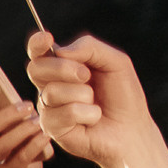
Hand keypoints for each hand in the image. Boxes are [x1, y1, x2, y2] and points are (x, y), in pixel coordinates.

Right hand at [0, 84, 49, 167]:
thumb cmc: (21, 159)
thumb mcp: (14, 136)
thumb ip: (13, 120)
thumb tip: (23, 97)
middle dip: (6, 115)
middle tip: (28, 105)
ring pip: (0, 145)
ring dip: (22, 130)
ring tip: (39, 121)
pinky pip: (19, 159)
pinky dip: (34, 145)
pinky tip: (46, 137)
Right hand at [26, 31, 154, 167]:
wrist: (131, 128)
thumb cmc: (123, 96)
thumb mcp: (115, 62)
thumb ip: (90, 48)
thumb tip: (60, 50)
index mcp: (61, 68)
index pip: (39, 52)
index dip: (36, 44)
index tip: (46, 38)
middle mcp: (49, 86)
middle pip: (36, 69)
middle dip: (63, 68)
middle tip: (87, 76)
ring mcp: (48, 108)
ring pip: (52, 92)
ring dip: (83, 95)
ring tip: (94, 103)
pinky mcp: (51, 129)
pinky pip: (63, 113)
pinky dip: (87, 114)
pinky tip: (93, 118)